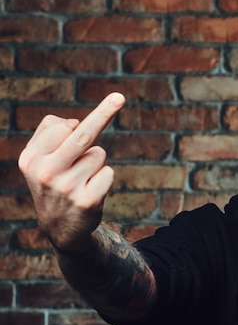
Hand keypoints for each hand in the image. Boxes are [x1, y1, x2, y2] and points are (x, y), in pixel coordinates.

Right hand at [18, 93, 125, 252]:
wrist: (60, 227)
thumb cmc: (53, 181)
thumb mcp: (39, 158)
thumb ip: (50, 131)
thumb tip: (76, 122)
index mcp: (30, 159)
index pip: (62, 126)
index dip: (79, 123)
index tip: (112, 100)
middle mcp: (45, 173)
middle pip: (82, 135)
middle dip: (102, 113)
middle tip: (119, 97)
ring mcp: (66, 188)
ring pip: (98, 154)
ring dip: (95, 163)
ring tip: (81, 179)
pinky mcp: (87, 201)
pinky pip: (108, 172)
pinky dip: (104, 178)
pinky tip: (90, 191)